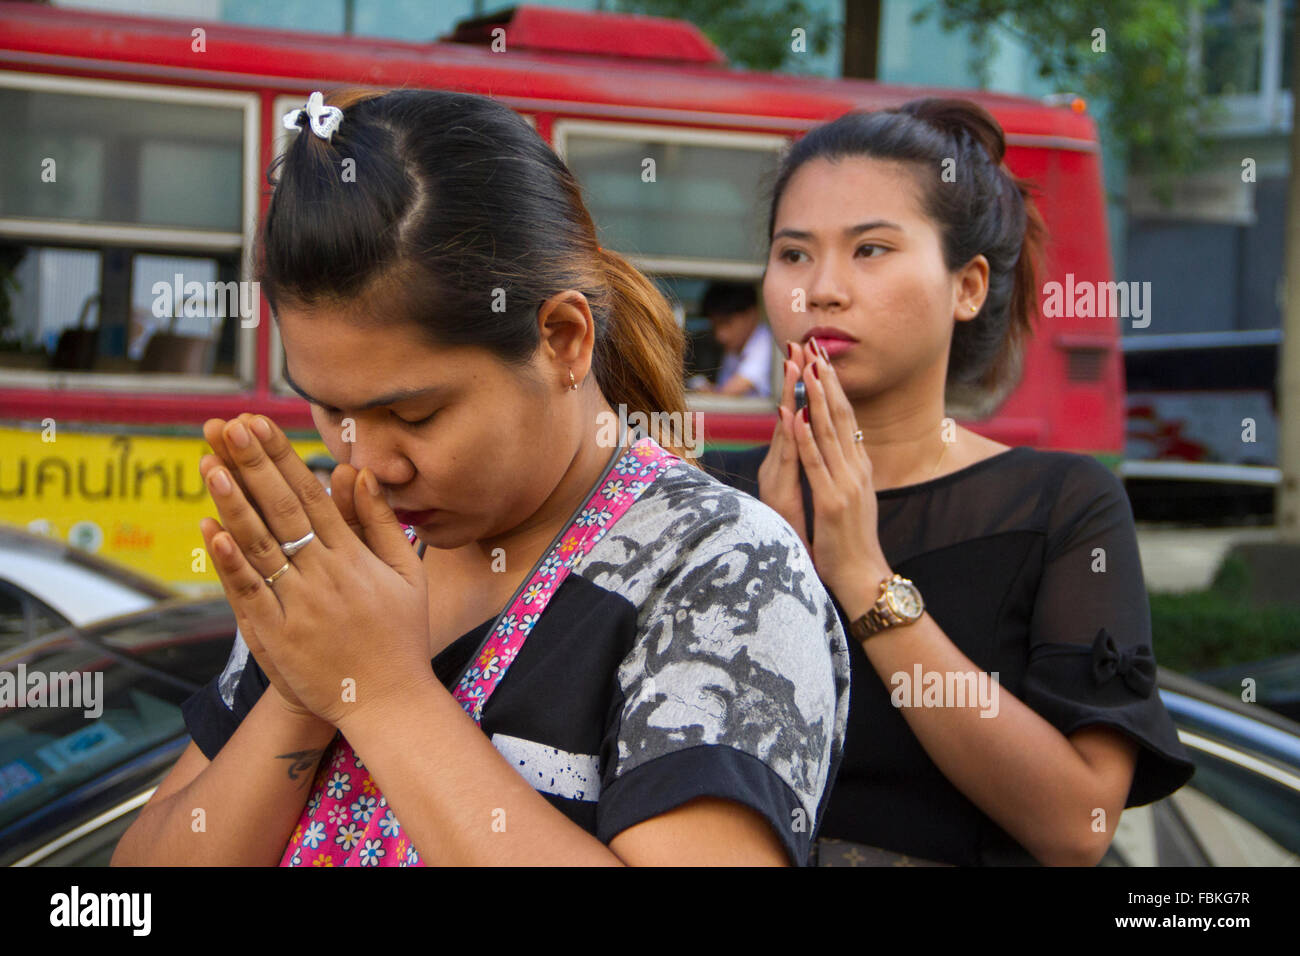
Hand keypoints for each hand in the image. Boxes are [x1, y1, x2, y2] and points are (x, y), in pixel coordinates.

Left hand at [197, 413, 433, 726]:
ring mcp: (301, 604)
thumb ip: (381, 522)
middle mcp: (327, 573)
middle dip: (255, 465)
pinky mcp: (279, 635)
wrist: (389, 701)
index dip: (282, 458)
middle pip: (284, 509)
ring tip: (211, 465)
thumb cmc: (401, 635)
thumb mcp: (408, 572)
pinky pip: (250, 592)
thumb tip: (359, 474)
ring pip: (262, 545)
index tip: (258, 424)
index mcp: (355, 556)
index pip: (312, 494)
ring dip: (235, 503)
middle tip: (228, 426)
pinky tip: (212, 531)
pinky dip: (230, 562)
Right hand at [756, 341, 811, 549]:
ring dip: (788, 394)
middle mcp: (779, 471)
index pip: (795, 419)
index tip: (805, 355)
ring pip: (786, 430)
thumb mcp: (814, 500)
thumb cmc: (819, 544)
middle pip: (787, 416)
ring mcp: (779, 481)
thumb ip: (809, 472)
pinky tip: (792, 411)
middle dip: (792, 379)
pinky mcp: (783, 496)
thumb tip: (814, 448)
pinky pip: (789, 459)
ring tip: (794, 362)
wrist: (825, 578)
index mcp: (787, 468)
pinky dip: (792, 434)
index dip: (799, 387)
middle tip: (797, 344)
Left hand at [770, 341, 892, 615]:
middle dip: (826, 380)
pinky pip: (816, 464)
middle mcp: (856, 469)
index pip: (846, 417)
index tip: (823, 359)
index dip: (834, 387)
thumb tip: (846, 448)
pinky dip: (806, 438)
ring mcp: (846, 484)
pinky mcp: (832, 502)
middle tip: (815, 347)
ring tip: (807, 368)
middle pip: (840, 415)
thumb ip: (847, 471)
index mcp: (859, 466)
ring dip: (816, 398)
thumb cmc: (853, 542)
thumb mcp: (852, 498)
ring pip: (829, 432)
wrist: (865, 577)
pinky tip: (796, 417)